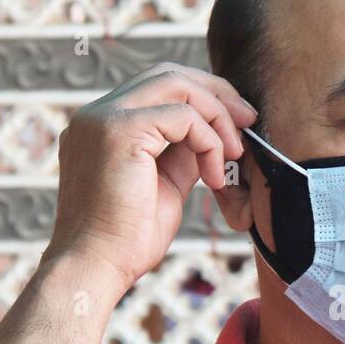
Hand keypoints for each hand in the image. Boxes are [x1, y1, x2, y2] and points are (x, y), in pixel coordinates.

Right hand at [43, 63, 257, 293]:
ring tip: (233, 154)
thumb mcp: (165, 185)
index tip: (237, 123)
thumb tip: (215, 134)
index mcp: (102, 126)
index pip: (158, 87)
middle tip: (249, 120)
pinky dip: (209, 141)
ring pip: (176, 84)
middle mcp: (96, 114)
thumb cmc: (127, 241)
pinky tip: (213, 177)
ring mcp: (103, 118)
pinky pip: (183, 115)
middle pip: (168, 74)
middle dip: (217, 93)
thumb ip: (183, 154)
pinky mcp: (118, 130)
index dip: (203, 97)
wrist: (95, 268)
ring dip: (217, 116)